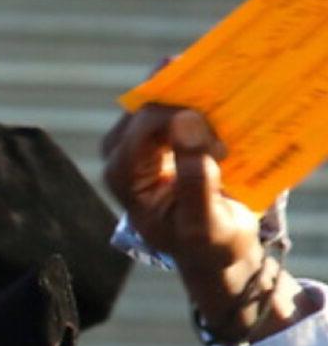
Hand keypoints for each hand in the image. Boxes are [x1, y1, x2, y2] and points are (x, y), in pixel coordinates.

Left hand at [100, 100, 262, 273]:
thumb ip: (195, 178)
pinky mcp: (154, 135)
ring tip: (225, 115)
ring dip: (194, 96)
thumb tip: (185, 122)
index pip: (145, 125)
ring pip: (159, 96)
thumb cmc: (205, 240)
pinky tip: (221, 105)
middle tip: (225, 121)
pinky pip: (171, 101)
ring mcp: (134, 141)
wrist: (208, 249)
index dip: (183, 119)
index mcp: (122, 175)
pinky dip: (196, 98)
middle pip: (149, 104)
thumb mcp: (204, 221)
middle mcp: (120, 153)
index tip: (218, 143)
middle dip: (189, 102)